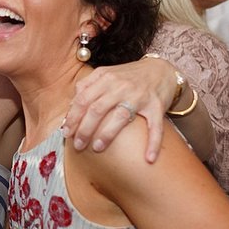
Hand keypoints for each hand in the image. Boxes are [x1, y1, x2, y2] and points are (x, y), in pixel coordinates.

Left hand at [63, 56, 177, 161]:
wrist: (161, 70)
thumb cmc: (129, 76)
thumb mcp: (106, 74)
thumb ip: (87, 86)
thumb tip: (70, 106)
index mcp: (106, 78)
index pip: (83, 99)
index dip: (73, 117)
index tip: (66, 132)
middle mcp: (121, 86)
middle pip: (97, 109)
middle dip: (84, 129)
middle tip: (78, 145)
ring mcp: (139, 96)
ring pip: (120, 116)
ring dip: (107, 134)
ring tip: (97, 148)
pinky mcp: (157, 106)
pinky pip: (155, 126)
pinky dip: (153, 142)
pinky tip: (149, 158)